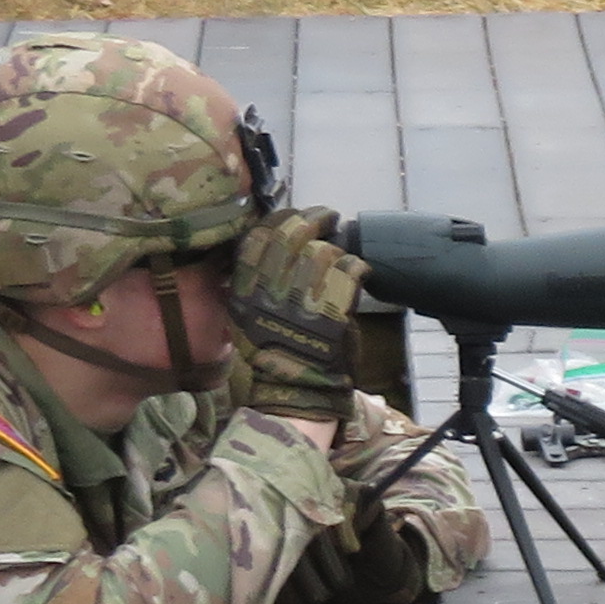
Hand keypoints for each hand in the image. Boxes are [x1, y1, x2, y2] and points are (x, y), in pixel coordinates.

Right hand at [226, 211, 367, 426]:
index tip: (296, 213)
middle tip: (327, 216)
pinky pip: (349, 271)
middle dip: (313, 218)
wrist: (297, 391)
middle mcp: (269, 289)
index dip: (280, 218)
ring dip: (337, 250)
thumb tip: (263, 244)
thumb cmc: (274, 354)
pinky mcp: (332, 310)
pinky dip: (358, 267)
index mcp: (244, 288)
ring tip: (341, 256)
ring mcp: (300, 299)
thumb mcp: (245, 316)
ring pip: (323, 252)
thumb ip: (249, 281)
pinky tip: (360, 271)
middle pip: (291, 235)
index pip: (258, 236)